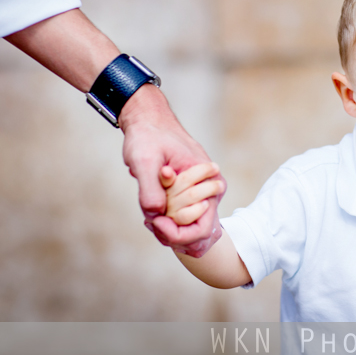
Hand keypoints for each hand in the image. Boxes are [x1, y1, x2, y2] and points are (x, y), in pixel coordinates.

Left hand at [119, 85, 225, 256]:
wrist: (148, 121)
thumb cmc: (148, 136)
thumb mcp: (144, 160)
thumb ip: (150, 188)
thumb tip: (156, 215)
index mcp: (209, 180)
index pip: (202, 227)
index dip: (176, 233)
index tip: (153, 221)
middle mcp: (211, 189)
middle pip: (196, 232)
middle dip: (170, 232)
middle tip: (149, 221)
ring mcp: (202, 192)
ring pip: (189, 226)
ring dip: (168, 227)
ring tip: (149, 216)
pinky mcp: (191, 193)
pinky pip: (183, 217)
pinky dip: (168, 220)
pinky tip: (153, 213)